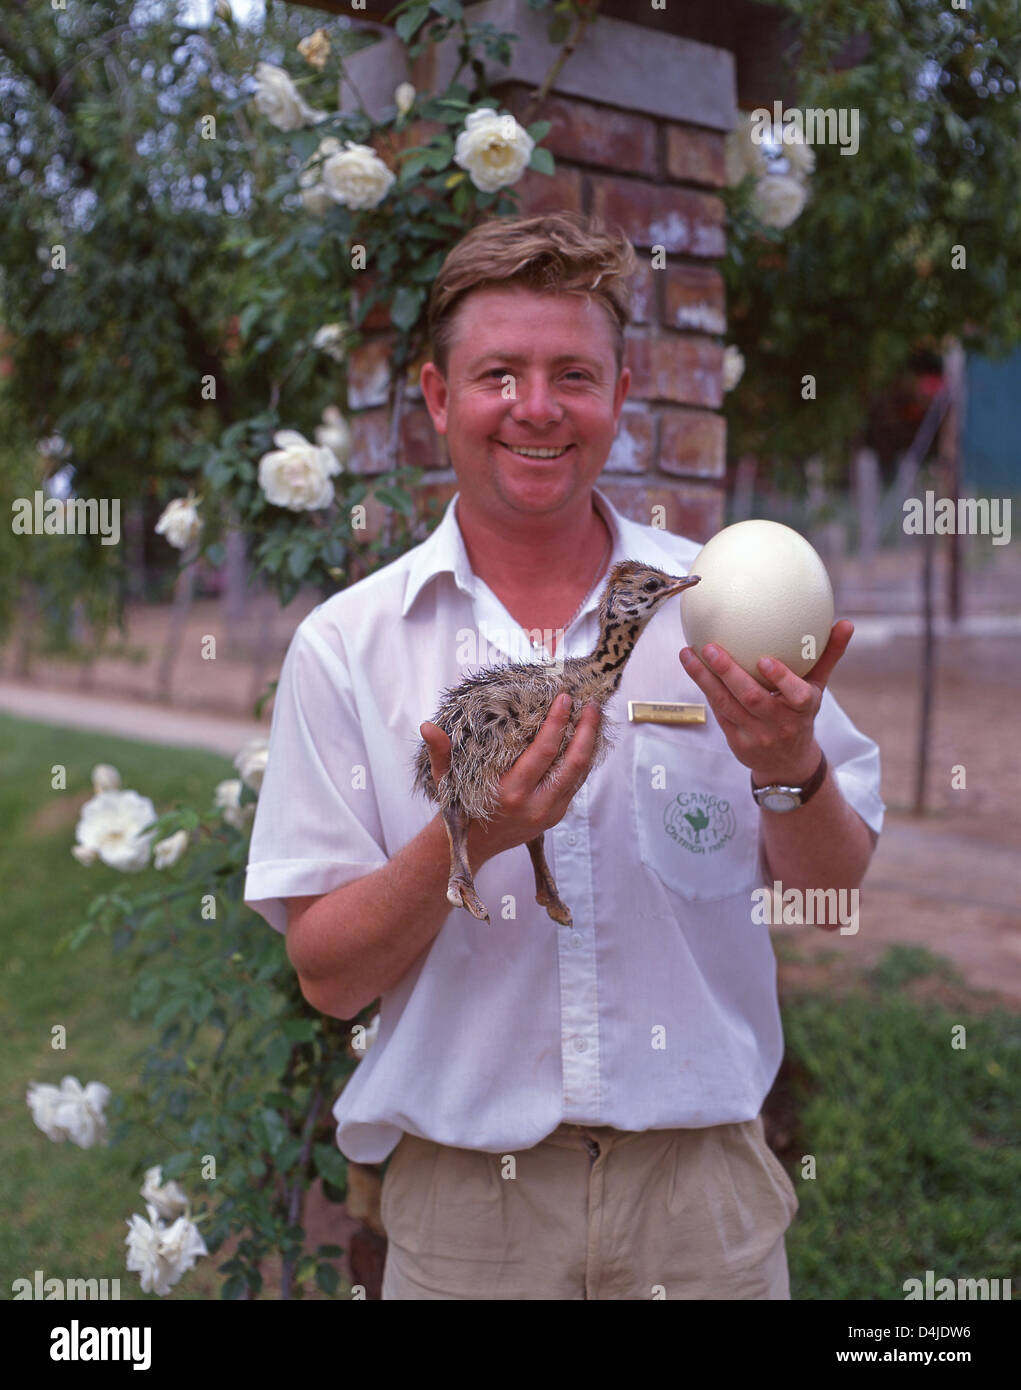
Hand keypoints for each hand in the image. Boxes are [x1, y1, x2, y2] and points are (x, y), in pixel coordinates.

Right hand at [419, 693, 602, 861]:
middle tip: (591, 704)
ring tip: (593, 717)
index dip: (557, 722)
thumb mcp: (447, 779)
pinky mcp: (557, 815)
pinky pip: (576, 784)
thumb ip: (440, 752)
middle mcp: (535, 805)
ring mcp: (550, 812)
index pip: (544, 751)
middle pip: (573, 762)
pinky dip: (584, 761)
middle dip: (586, 731)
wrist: (473, 845)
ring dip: (591, 744)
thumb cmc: (461, 807)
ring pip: (580, 774)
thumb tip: (426, 726)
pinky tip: (585, 740)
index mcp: (511, 792)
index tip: (565, 698)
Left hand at [678, 620, 853, 784]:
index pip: (797, 696)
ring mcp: (756, 735)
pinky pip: (719, 712)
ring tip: (688, 653)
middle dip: (729, 673)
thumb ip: (828, 656)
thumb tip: (847, 623)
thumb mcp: (817, 689)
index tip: (765, 660)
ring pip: (726, 705)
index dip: (781, 679)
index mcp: (803, 710)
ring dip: (704, 679)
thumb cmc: (801, 714)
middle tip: (710, 647)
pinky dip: (705, 689)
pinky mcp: (736, 741)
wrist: (787, 763)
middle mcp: (780, 724)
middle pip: (752, 698)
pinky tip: (692, 666)